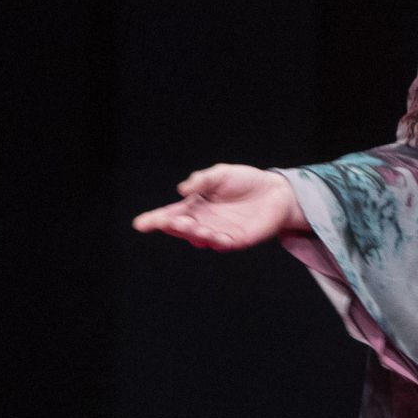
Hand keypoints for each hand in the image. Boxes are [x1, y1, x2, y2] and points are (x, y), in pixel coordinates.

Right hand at [132, 163, 306, 250]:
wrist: (276, 190)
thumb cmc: (245, 181)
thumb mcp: (221, 174)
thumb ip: (202, 180)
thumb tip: (182, 190)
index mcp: (195, 206)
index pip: (171, 214)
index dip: (155, 219)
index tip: (140, 223)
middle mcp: (203, 222)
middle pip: (182, 228)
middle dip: (172, 225)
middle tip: (167, 220)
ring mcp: (219, 233)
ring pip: (200, 237)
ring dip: (192, 232)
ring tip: (188, 224)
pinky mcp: (237, 240)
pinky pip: (222, 243)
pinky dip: (214, 240)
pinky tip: (209, 234)